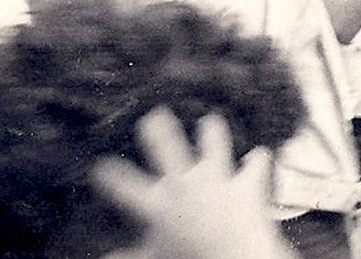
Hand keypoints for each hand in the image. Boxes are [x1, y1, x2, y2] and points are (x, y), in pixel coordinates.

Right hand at [93, 108, 297, 258]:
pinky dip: (258, 160)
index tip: (101, 165)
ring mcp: (217, 180)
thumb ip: (132, 255)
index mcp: (158, 205)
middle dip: (160, 128)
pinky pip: (256, 163)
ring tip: (210, 121)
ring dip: (212, 131)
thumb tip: (109, 257)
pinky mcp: (247, 183)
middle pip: (167, 147)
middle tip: (154, 116)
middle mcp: (185, 185)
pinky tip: (259, 154)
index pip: (126, 187)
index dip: (111, 175)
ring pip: (213, 142)